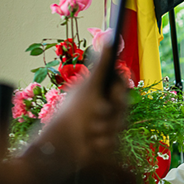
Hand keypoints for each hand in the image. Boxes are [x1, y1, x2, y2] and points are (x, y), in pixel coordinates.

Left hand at [24, 34, 127, 170]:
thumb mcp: (90, 87)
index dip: (119, 90)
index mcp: (100, 91)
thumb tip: (109, 37)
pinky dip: (101, 143)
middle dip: (109, 112)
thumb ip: (102, 64)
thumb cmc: (73, 114)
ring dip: (103, 129)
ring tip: (89, 131)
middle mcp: (105, 106)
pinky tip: (90, 143)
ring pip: (120, 124)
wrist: (60, 146)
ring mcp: (106, 124)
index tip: (112, 93)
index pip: (120, 85)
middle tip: (96, 113)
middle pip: (123, 105)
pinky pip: (114, 141)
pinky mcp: (106, 142)